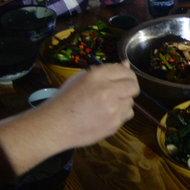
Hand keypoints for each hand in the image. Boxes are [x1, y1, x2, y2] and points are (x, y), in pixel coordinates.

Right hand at [0, 61, 139, 183]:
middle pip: (133, 86)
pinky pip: (126, 115)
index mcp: (97, 75)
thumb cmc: (66, 99)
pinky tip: (106, 115)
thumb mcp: (82, 78)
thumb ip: (106, 71)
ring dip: (123, 102)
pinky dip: (120, 114)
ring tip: (107, 105)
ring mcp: (113, 109)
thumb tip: (127, 64)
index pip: (125, 70)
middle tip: (119, 91)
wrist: (55, 125)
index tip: (122, 79)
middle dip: (129, 88)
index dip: (126, 74)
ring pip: (131, 102)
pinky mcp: (114, 124)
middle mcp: (108, 90)